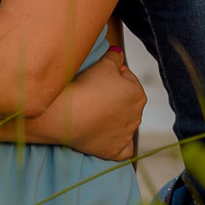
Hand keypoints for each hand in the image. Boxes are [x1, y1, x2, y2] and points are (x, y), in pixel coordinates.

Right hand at [52, 46, 144, 161]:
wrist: (66, 116)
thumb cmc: (86, 88)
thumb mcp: (103, 64)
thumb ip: (114, 57)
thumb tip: (118, 54)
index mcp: (138, 94)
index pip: (127, 78)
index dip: (111, 75)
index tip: (96, 76)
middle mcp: (137, 116)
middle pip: (125, 102)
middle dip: (113, 97)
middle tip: (92, 93)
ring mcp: (126, 135)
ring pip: (123, 124)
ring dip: (112, 118)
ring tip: (92, 111)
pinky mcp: (115, 151)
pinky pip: (122, 149)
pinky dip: (117, 143)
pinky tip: (108, 137)